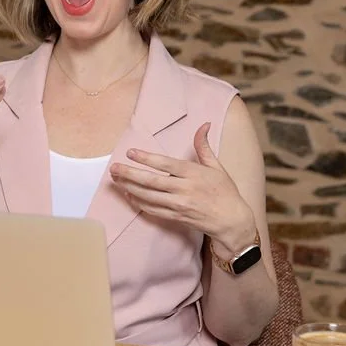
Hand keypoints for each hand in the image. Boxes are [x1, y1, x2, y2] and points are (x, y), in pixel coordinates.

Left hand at [109, 122, 255, 253]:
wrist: (231, 220)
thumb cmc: (224, 191)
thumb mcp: (216, 166)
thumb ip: (204, 146)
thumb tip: (204, 124)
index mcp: (194, 174)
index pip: (165, 164)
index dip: (146, 158)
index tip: (130, 152)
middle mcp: (184, 189)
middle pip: (151, 181)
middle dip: (130, 174)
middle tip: (114, 168)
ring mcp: (179, 205)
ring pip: (148, 196)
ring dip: (129, 188)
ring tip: (115, 179)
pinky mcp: (175, 217)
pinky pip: (152, 210)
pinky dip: (138, 202)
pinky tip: (128, 195)